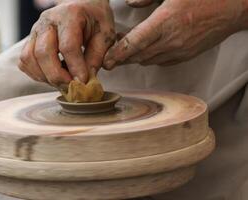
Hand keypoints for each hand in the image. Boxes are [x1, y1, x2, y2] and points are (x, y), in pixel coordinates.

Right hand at [19, 0, 114, 87]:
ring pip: (29, 58)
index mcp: (70, 15)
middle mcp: (48, 21)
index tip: (83, 81)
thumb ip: (97, 56)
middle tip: (72, 87)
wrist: (82, 6)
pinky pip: (25, 61)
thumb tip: (87, 79)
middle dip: (57, 76)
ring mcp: (35, 30)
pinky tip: (52, 76)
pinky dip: (36, 74)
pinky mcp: (29, 40)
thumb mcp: (105, 34)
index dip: (75, 67)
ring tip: (63, 82)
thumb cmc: (95, 19)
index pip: (68, 45)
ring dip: (45, 77)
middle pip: (43, 52)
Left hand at [103, 0, 247, 68]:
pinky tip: (146, 52)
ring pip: (149, 61)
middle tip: (109, 59)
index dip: (118, 54)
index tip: (106, 62)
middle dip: (122, 59)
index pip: (134, 44)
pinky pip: (162, 62)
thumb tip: (130, 3)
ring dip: (135, 59)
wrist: (234, 9)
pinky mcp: (186, 56)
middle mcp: (170, 41)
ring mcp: (179, 51)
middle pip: (138, 56)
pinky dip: (150, 59)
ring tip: (125, 54)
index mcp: (165, 22)